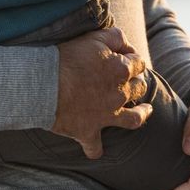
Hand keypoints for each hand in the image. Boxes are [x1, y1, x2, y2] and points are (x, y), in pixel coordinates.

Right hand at [51, 28, 152, 158]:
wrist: (44, 84)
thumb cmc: (68, 58)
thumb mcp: (95, 37)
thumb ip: (116, 38)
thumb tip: (128, 46)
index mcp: (122, 70)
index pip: (139, 64)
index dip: (133, 60)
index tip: (126, 58)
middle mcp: (119, 95)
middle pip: (138, 88)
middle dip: (136, 82)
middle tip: (129, 80)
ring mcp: (106, 115)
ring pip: (133, 119)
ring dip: (141, 114)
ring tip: (145, 111)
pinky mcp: (88, 131)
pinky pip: (95, 147)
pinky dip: (95, 150)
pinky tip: (96, 151)